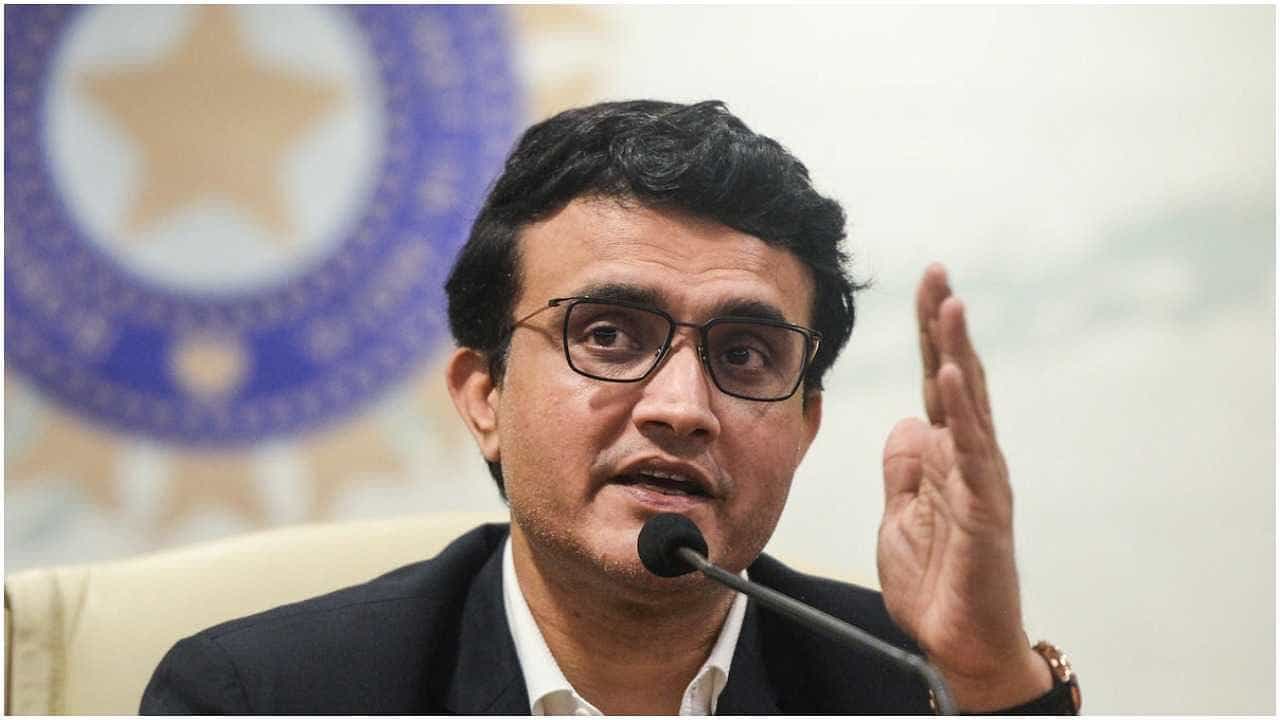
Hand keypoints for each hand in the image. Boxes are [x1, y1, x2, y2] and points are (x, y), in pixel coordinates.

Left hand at [877, 263, 1050, 710]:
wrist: (959, 644)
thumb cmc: (935, 582)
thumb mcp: (901, 516)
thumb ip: (904, 469)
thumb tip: (907, 422)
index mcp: (945, 456)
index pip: (938, 382)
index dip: (931, 336)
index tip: (925, 285)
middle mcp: (969, 458)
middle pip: (959, 378)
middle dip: (946, 326)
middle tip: (937, 272)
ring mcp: (982, 481)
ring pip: (973, 405)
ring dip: (960, 352)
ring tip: (950, 305)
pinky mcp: (987, 511)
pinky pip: (974, 454)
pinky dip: (965, 414)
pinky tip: (956, 377)